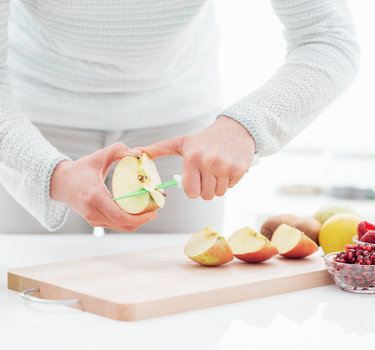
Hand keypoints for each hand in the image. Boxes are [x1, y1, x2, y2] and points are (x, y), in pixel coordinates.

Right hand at [50, 142, 157, 230]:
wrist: (59, 182)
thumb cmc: (80, 169)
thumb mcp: (99, 156)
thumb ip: (119, 150)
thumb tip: (138, 153)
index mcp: (95, 197)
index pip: (121, 216)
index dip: (141, 216)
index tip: (155, 210)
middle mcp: (93, 212)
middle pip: (124, 225)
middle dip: (143, 219)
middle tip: (156, 209)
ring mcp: (93, 219)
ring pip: (121, 227)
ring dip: (137, 221)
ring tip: (150, 210)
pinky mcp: (94, 221)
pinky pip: (116, 225)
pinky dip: (128, 220)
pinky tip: (138, 211)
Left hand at [140, 116, 255, 199]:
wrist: (235, 128)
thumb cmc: (204, 138)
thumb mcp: (181, 142)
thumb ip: (158, 149)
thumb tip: (135, 152)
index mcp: (192, 158)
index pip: (191, 192)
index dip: (192, 189)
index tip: (195, 179)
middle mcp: (209, 162)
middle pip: (205, 195)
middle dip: (205, 188)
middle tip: (207, 174)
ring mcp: (225, 166)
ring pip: (218, 193)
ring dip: (218, 185)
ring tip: (217, 169)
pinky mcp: (239, 169)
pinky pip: (231, 187)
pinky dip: (230, 181)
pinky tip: (228, 166)